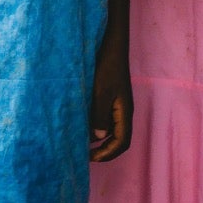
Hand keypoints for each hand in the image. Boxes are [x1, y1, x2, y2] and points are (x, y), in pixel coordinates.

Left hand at [89, 29, 132, 160]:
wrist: (111, 44)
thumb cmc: (107, 66)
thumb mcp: (101, 91)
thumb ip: (99, 114)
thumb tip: (97, 137)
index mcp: (124, 112)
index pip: (122, 142)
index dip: (108, 154)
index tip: (91, 158)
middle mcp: (122, 111)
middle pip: (117, 138)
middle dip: (102, 149)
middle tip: (84, 154)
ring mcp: (116, 104)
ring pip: (109, 128)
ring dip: (97, 137)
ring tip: (79, 141)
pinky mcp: (108, 96)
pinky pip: (103, 117)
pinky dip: (93, 124)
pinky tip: (79, 123)